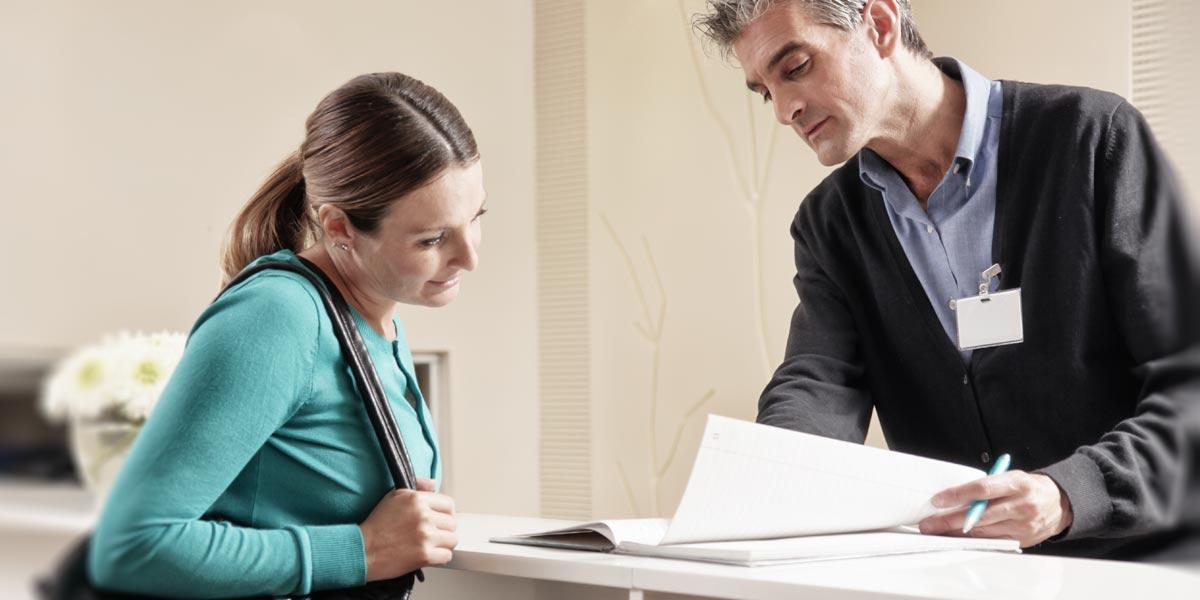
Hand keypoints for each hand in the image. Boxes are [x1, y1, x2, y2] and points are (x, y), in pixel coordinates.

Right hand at [360, 477, 457, 580]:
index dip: (445, 513)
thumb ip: (417, 488)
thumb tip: (434, 484)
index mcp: (417, 499)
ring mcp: (425, 535)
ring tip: (430, 545)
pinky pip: (447, 556)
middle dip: (444, 530)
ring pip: (452, 540)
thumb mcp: (393, 497)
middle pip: (452, 523)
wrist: (362, 550)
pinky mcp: (424, 555)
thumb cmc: (376, 524)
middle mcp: (423, 516)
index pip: (449, 504)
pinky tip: (428, 555)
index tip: (440, 520)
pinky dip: (439, 558)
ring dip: (443, 544)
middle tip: (432, 535)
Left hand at [918, 471, 1072, 547]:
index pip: (982, 488)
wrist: (1059, 503)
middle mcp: (1022, 505)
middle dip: (949, 520)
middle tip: (929, 523)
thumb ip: (986, 486)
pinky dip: (973, 539)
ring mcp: (1023, 525)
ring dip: (956, 532)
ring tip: (937, 530)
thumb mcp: (1010, 477)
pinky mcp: (1022, 540)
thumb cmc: (1027, 487)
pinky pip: (991, 541)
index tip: (938, 500)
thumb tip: (953, 497)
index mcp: (1017, 483)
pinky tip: (957, 537)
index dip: (958, 495)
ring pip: (983, 531)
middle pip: (979, 515)